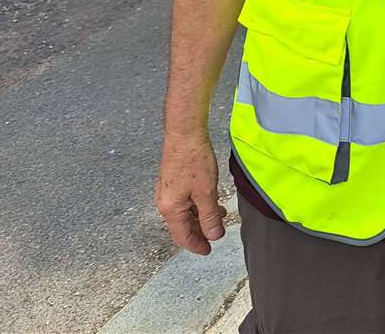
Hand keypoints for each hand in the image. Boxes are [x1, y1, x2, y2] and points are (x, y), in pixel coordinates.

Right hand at [155, 132, 225, 254]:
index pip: (182, 236)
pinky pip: (185, 201)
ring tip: (219, 215)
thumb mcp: (206, 192)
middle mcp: (165, 202)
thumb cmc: (193, 159)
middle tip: (216, 234)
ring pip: (185, 212)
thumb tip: (213, 235)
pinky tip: (211, 201)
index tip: (208, 250)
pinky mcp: (173, 181)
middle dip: (200, 231)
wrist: (185, 133)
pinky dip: (198, 205)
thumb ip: (209, 216)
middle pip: (182, 225)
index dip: (196, 245)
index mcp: (170, 209)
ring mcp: (168, 192)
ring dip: (202, 216)